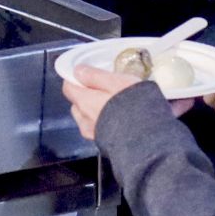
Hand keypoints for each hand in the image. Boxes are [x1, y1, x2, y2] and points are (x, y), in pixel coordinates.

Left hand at [63, 60, 192, 138]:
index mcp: (85, 102)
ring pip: (90, 118)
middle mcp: (85, 120)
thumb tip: (77, 71)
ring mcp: (94, 134)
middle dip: (88, 96)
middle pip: (79, 104)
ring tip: (119, 104)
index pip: (68, 87)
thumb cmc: (131, 105)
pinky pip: (103, 129)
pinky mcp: (106, 144)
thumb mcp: (115, 82)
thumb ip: (95, 76)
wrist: (145, 140)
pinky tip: (127, 118)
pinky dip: (111, 122)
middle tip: (105, 88)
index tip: (87, 74)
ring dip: (99, 110)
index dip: (75, 79)